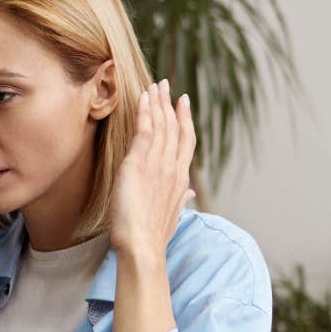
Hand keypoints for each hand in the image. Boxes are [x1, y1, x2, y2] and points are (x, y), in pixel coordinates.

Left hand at [109, 79, 194, 260]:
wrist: (142, 246)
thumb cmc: (154, 236)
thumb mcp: (173, 215)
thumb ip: (182, 198)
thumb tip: (190, 193)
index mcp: (181, 178)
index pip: (186, 141)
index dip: (185, 119)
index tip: (182, 102)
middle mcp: (173, 167)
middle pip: (175, 127)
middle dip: (170, 104)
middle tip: (165, 85)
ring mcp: (158, 164)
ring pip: (160, 125)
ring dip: (157, 102)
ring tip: (154, 86)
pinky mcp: (140, 164)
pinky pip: (145, 130)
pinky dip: (145, 111)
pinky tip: (143, 97)